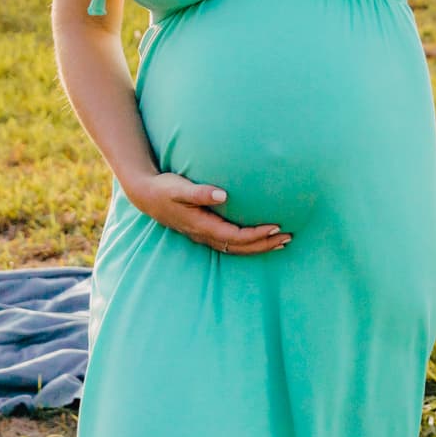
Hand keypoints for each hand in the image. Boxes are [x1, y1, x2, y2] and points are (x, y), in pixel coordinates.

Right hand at [121, 171, 292, 253]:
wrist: (146, 195)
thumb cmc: (164, 188)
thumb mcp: (179, 187)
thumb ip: (199, 192)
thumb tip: (222, 195)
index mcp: (202, 226)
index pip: (235, 236)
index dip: (256, 235)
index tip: (276, 227)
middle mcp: (205, 235)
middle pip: (240, 247)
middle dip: (265, 244)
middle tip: (289, 238)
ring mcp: (205, 236)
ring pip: (237, 248)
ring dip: (260, 247)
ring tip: (282, 242)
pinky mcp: (205, 232)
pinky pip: (231, 244)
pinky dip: (249, 244)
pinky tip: (261, 239)